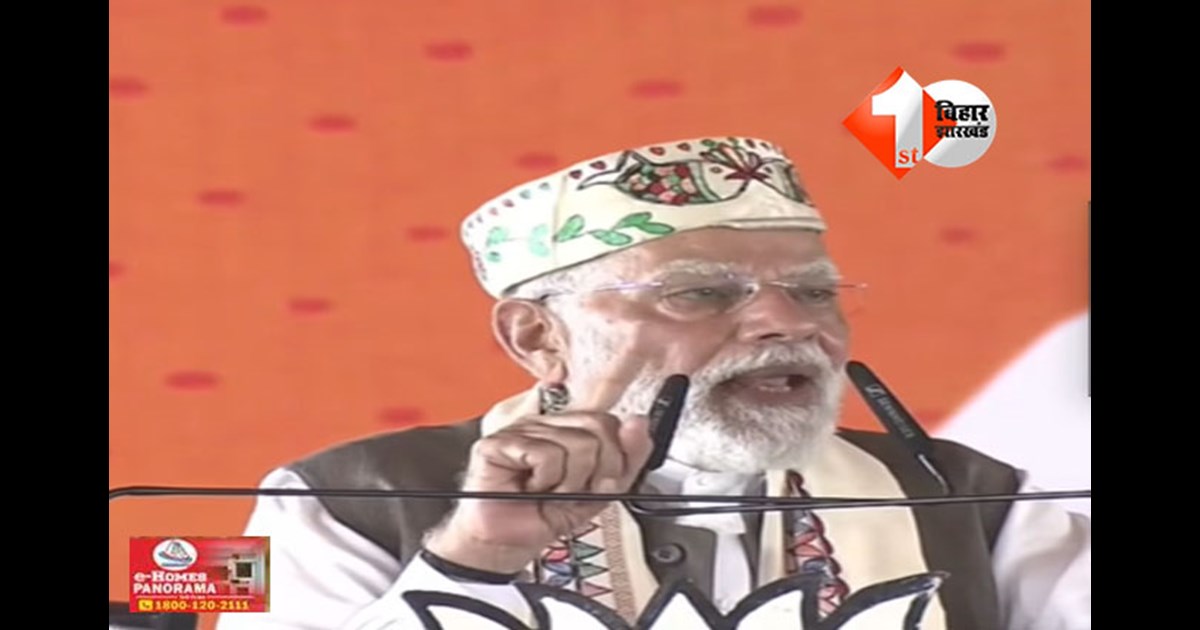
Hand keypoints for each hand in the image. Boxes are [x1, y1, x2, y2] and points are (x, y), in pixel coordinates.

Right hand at [425, 358, 654, 574]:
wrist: (510, 545)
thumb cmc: (546, 516)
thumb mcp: (601, 491)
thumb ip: (628, 459)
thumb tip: (639, 422)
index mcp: (568, 428)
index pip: (610, 421)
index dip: (615, 457)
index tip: (600, 482)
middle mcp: (546, 423)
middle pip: (598, 426)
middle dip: (595, 470)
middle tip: (573, 489)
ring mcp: (521, 429)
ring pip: (576, 443)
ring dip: (568, 481)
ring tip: (549, 490)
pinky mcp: (498, 443)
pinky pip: (546, 454)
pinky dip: (545, 481)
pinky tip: (530, 487)